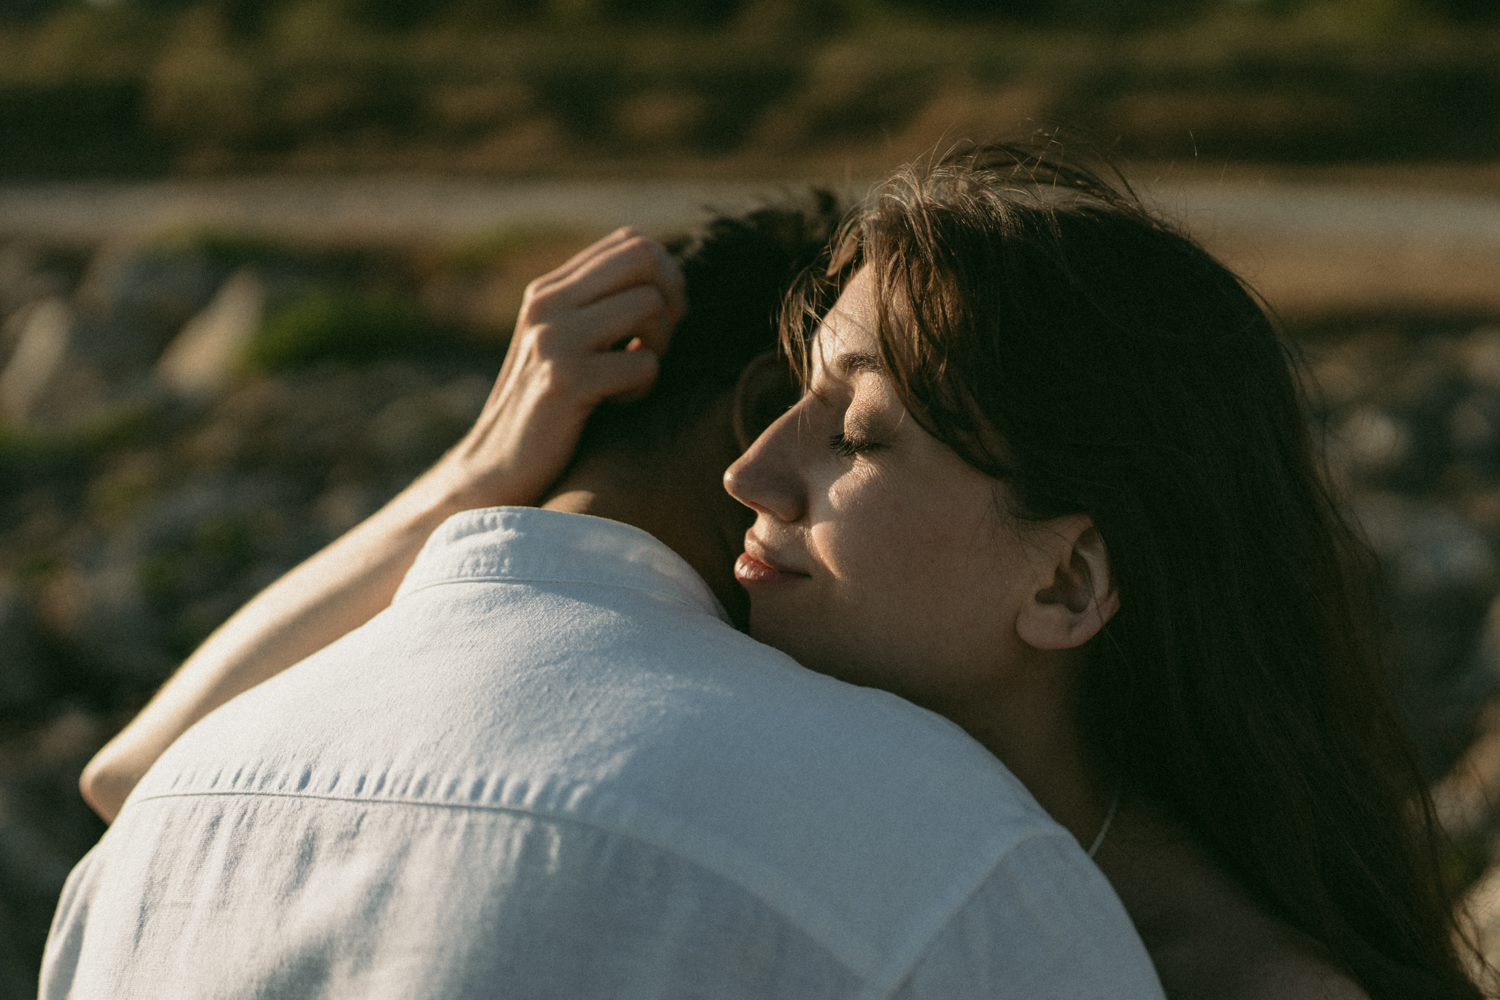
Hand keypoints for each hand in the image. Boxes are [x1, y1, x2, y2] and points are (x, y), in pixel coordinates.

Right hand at [429, 227, 686, 510]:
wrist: (494, 472)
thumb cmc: (546, 414)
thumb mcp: (564, 349)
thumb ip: (598, 311)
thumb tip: (668, 285)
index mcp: (548, 291)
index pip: (630, 241)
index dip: (665, 274)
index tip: (664, 317)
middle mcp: (546, 305)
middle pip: (644, 258)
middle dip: (672, 298)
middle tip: (659, 342)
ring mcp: (553, 340)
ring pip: (649, 306)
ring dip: (659, 346)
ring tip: (632, 376)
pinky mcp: (565, 381)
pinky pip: (644, 364)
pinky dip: (643, 388)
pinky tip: (617, 405)